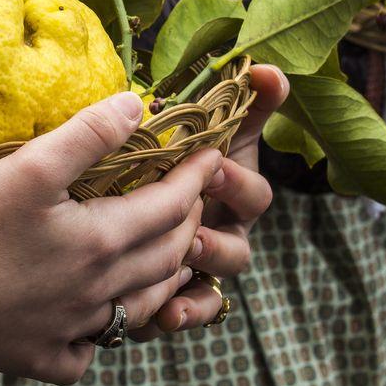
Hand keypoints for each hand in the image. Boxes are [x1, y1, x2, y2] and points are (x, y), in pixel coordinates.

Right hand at [0, 92, 223, 384]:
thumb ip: (87, 134)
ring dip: (166, 279)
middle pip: (166, 257)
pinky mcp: (40, 359)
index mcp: (100, 241)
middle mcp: (97, 290)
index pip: (170, 206)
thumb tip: (137, 105)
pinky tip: (96, 322)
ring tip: (171, 259)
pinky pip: (87, 352)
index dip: (195, 178)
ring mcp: (71, 330)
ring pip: (140, 308)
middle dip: (189, 224)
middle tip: (192, 200)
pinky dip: (104, 336)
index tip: (211, 156)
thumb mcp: (28, 168)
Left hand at [135, 64, 288, 337]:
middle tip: (190, 224)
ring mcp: (204, 267)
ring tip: (177, 261)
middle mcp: (224, 232)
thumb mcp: (198, 128)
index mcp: (230, 193)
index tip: (212, 165)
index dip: (236, 182)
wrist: (118, 198)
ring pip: (214, 283)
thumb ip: (234, 102)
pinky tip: (163, 316)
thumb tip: (268, 69)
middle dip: (214, 236)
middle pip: (238, 244)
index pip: (253, 193)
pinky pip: (188, 311)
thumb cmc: (169, 157)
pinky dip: (182, 314)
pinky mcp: (179, 294)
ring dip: (198, 274)